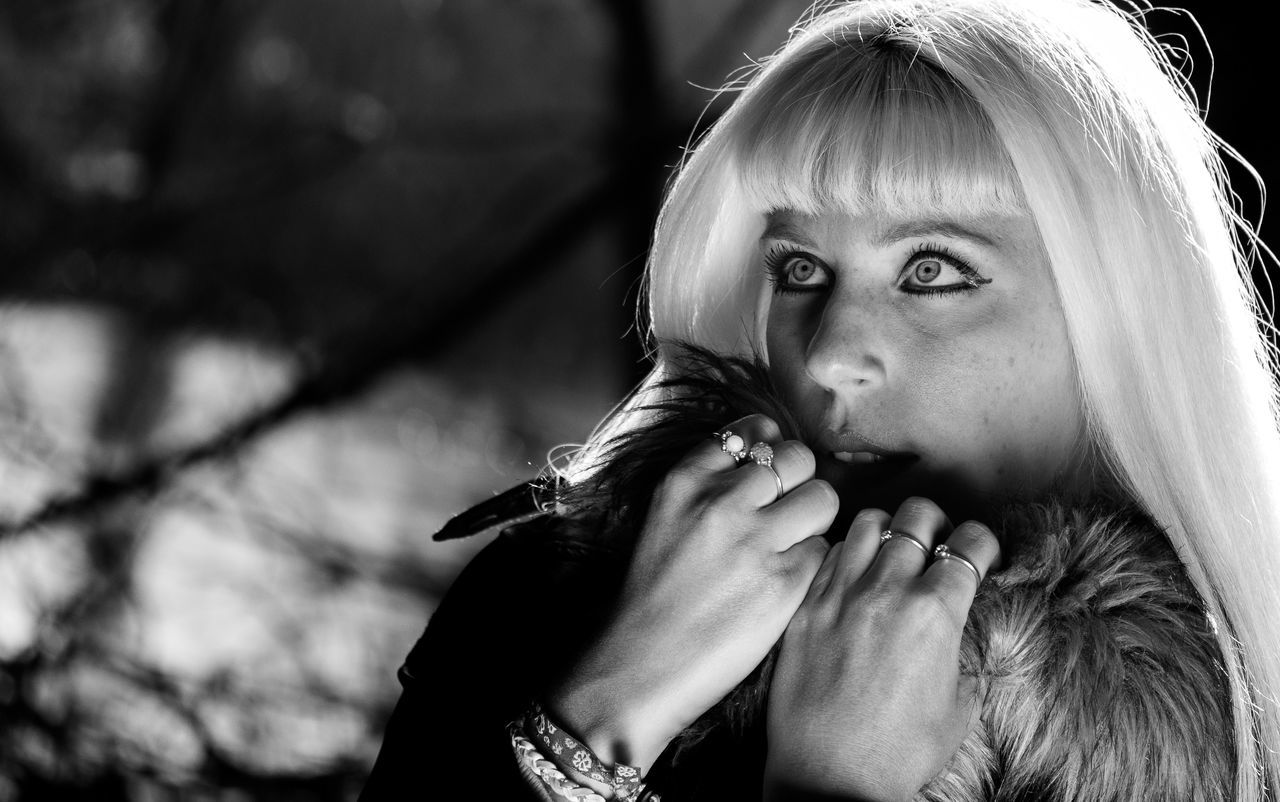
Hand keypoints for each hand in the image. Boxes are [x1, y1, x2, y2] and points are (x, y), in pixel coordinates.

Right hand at [547, 414, 835, 771]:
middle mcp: (721, 501)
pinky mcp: (785, 583)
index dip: (770, 451)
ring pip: (823, 498)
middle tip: (786, 514)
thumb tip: (766, 460)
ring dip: (814, 520)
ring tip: (791, 547)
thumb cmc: (654, 596)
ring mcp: (756, 541)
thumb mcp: (667, 518)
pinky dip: (812, 565)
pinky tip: (786, 584)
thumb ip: (709, 486)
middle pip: (798, 458)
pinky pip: (824, 551)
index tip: (767, 474)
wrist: (641, 666)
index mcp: (686, 481)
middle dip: (800, 482)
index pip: (754, 432)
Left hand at [764, 497, 1000, 801]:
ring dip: (888, 531)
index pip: (970, 543)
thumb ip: (966, 652)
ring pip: (867, 522)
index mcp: (935, 612)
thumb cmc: (897, 752)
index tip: (979, 555)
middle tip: (935, 546)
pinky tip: (853, 576)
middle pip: (916, 516)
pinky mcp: (805, 606)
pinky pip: (828, 553)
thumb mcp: (959, 706)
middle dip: (935, 523)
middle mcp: (886, 591)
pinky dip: (847, 553)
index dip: (982, 542)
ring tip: (891, 554)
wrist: (827, 774)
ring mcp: (839, 594)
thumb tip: (963, 624)